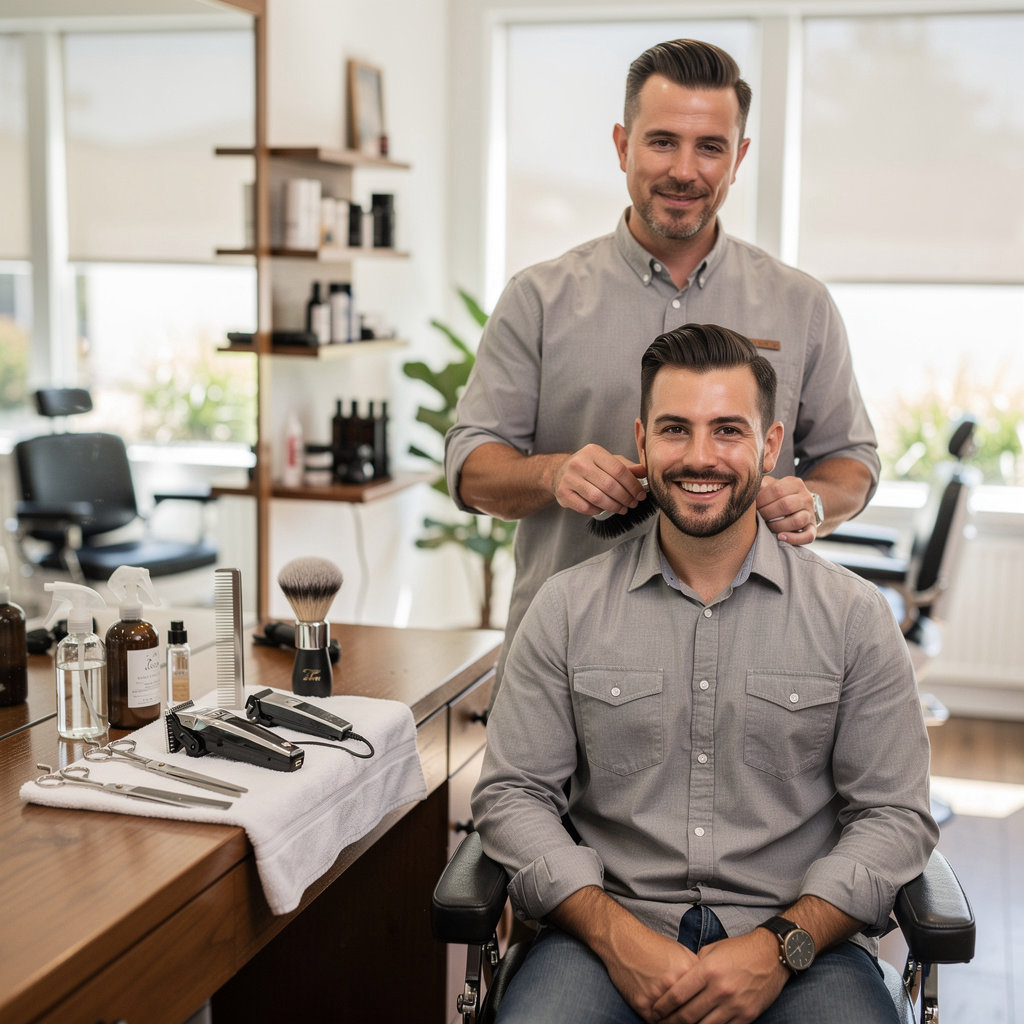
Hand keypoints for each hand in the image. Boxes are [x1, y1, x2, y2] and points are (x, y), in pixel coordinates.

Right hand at [551, 444, 646, 516]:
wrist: (560, 472)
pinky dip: (598, 510)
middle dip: (625, 498)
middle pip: (609, 485)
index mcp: (593, 451)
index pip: (619, 470)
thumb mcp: (607, 461)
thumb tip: (645, 472)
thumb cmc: (589, 467)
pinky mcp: (563, 493)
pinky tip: (604, 509)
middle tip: (633, 504)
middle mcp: (579, 463)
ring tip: (622, 509)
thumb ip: (626, 467)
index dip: (633, 485)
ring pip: (598, 498)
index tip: (640, 495)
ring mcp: (569, 478)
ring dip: (614, 506)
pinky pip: (586, 507)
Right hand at [603, 927, 700, 1021]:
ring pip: (673, 1022)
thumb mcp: (680, 952)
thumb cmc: (653, 946)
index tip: (704, 1016)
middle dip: (691, 1021)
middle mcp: (674, 983)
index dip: (704, 1012)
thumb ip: (696, 971)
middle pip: (689, 1015)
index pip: (703, 1001)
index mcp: (688, 970)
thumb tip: (708, 991)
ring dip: (674, 1022)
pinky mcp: (641, 1003)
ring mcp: (657, 995)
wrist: (623, 940)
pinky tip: (662, 1017)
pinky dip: (660, 1022)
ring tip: (676, 1020)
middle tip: (691, 1021)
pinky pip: (656, 1022)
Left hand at [649, 930, 787, 1023]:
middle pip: (688, 1015)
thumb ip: (694, 966)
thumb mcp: (711, 950)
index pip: (678, 994)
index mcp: (708, 970)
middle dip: (671, 1022)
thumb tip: (678, 980)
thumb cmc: (738, 950)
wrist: (771, 955)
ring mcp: (735, 1005)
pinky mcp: (747, 1016)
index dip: (662, 1006)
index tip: (653, 1011)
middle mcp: (720, 989)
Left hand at [757, 476, 817, 545]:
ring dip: (777, 525)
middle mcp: (806, 497)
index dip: (762, 499)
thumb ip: (762, 484)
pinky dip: (793, 538)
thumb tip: (754, 486)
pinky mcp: (812, 529)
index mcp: (795, 483)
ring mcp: (810, 514)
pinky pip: (807, 536)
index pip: (777, 490)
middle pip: (786, 505)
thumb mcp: (771, 485)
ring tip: (767, 525)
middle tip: (759, 516)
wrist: (798, 505)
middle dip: (767, 513)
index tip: (754, 505)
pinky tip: (780, 537)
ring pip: (797, 521)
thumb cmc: (778, 496)